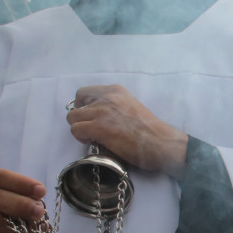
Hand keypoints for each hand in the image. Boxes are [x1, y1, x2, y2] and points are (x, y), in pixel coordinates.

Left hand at [67, 85, 189, 174]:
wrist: (161, 142)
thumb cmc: (150, 130)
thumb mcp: (131, 106)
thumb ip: (114, 106)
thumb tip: (95, 116)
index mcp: (115, 90)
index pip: (83, 92)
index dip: (82, 106)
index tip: (89, 116)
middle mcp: (107, 97)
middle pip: (75, 106)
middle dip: (80, 119)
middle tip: (90, 129)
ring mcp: (102, 111)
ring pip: (72, 118)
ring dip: (79, 129)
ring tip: (92, 137)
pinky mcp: (99, 127)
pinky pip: (75, 130)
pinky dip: (81, 138)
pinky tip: (94, 142)